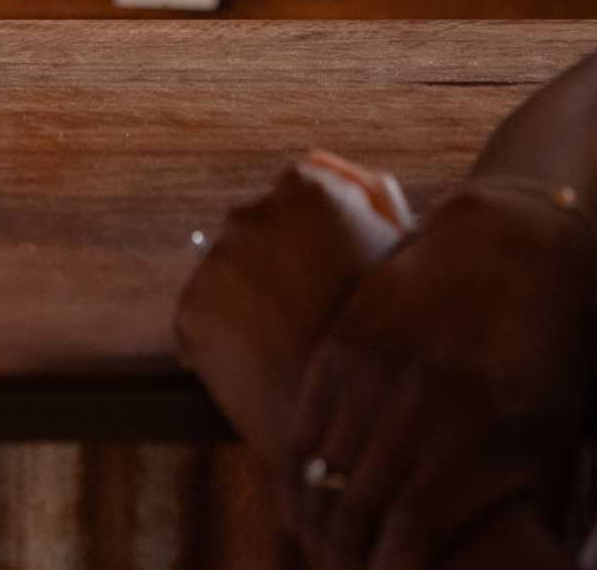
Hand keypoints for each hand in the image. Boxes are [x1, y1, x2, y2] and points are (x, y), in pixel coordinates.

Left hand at [174, 154, 416, 454]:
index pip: (302, 190)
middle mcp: (251, 213)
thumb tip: (342, 168)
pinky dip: (227, 334)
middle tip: (315, 311)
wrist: (357, 427)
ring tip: (292, 341)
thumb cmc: (395, 336)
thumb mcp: (405, 255)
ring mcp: (215, 261)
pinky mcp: (191, 309)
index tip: (336, 268)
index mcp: (306, 187)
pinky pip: (207, 315)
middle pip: (263, 229)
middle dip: (282, 261)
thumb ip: (375, 198)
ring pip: (233, 272)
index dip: (322, 234)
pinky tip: (264, 359)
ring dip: (253, 296)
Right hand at [284, 182, 596, 569]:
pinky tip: (300, 506)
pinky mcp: (339, 344)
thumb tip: (517, 568)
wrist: (507, 248)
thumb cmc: (540, 355)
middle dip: (345, 562)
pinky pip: (300, 425)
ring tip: (323, 554)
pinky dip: (294, 474)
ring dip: (315, 526)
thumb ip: (525, 510)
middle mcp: (412, 409)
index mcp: (471, 441)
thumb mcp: (546, 439)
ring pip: (319, 474)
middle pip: (354, 513)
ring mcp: (368, 373)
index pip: (406, 538)